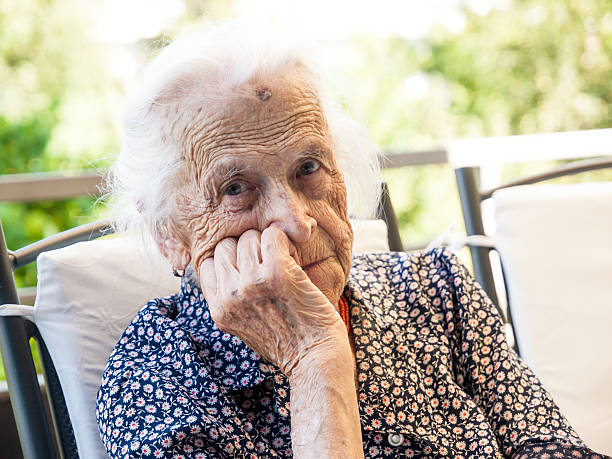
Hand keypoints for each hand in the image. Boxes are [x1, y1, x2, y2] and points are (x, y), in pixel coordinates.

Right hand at [199, 226, 347, 375]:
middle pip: (226, 246)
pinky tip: (294, 259)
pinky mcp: (277, 271)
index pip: (208, 264)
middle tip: (268, 262)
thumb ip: (232, 300)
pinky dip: (285, 241)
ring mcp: (251, 282)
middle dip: (247, 248)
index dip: (229, 260)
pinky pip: (273, 235)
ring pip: (249, 237)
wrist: (315, 358)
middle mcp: (230, 295)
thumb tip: (228, 268)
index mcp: (219, 309)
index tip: (249, 268)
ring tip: (284, 263)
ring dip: (268, 244)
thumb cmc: (288, 343)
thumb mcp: (244, 326)